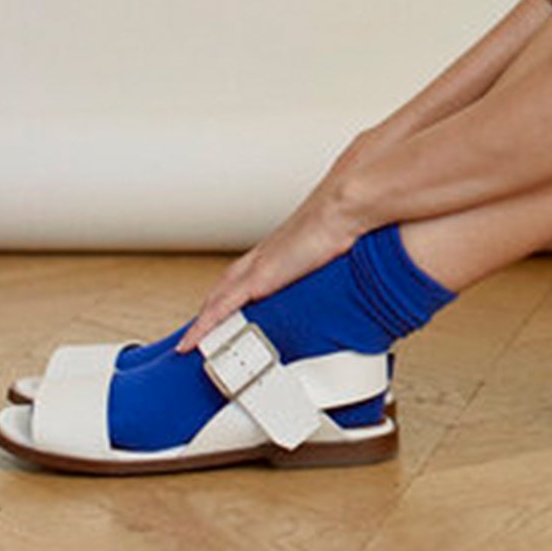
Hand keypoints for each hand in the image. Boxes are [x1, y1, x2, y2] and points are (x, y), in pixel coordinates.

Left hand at [177, 157, 370, 351]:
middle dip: (211, 306)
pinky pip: (220, 309)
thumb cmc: (348, 221)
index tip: (228, 306)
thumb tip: (359, 261)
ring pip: (218, 299)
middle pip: (226, 285)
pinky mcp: (257, 280)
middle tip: (201, 328)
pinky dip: (203, 326)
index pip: (250, 273)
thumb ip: (342, 256)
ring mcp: (258, 267)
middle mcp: (265, 256)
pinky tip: (192, 343)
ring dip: (204, 319)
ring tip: (192, 341)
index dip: (235, 290)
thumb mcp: (343, 245)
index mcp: (283, 248)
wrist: (345, 207)